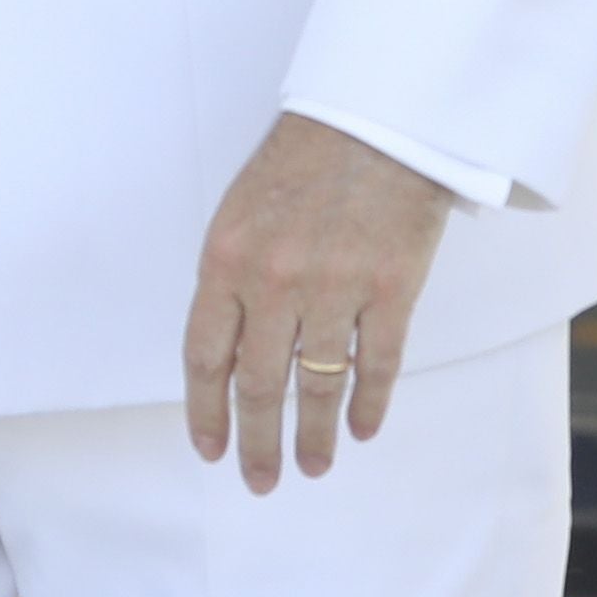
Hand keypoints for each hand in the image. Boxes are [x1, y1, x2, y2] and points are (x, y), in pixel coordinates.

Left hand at [182, 114, 454, 493]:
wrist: (375, 117)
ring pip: (317, 384)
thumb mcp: (243, 210)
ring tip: (310, 467)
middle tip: (258, 478)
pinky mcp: (391, 290)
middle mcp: (274, 280)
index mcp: (226, 258)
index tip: (209, 447)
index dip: (205, 410)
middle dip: (255, 440)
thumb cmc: (304, 158)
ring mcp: (335, 287)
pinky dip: (368, 403)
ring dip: (312, 434)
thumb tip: (232, 347)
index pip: (206, 355)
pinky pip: (376, 364)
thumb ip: (234, 276)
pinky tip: (360, 429)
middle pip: (257, 383)